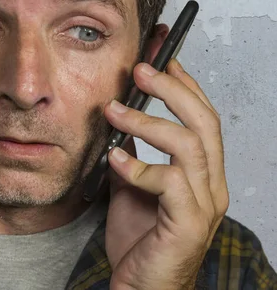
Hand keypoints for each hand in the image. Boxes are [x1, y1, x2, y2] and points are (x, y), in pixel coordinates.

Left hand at [104, 59, 228, 289]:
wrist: (142, 286)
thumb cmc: (140, 237)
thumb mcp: (131, 183)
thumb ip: (132, 151)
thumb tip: (118, 116)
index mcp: (200, 171)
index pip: (201, 116)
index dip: (184, 83)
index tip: (162, 56)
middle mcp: (210, 183)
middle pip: (204, 122)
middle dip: (173, 89)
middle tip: (141, 69)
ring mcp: (203, 204)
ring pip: (190, 146)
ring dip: (149, 121)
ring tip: (114, 110)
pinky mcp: (188, 224)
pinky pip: (170, 184)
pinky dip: (140, 166)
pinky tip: (115, 159)